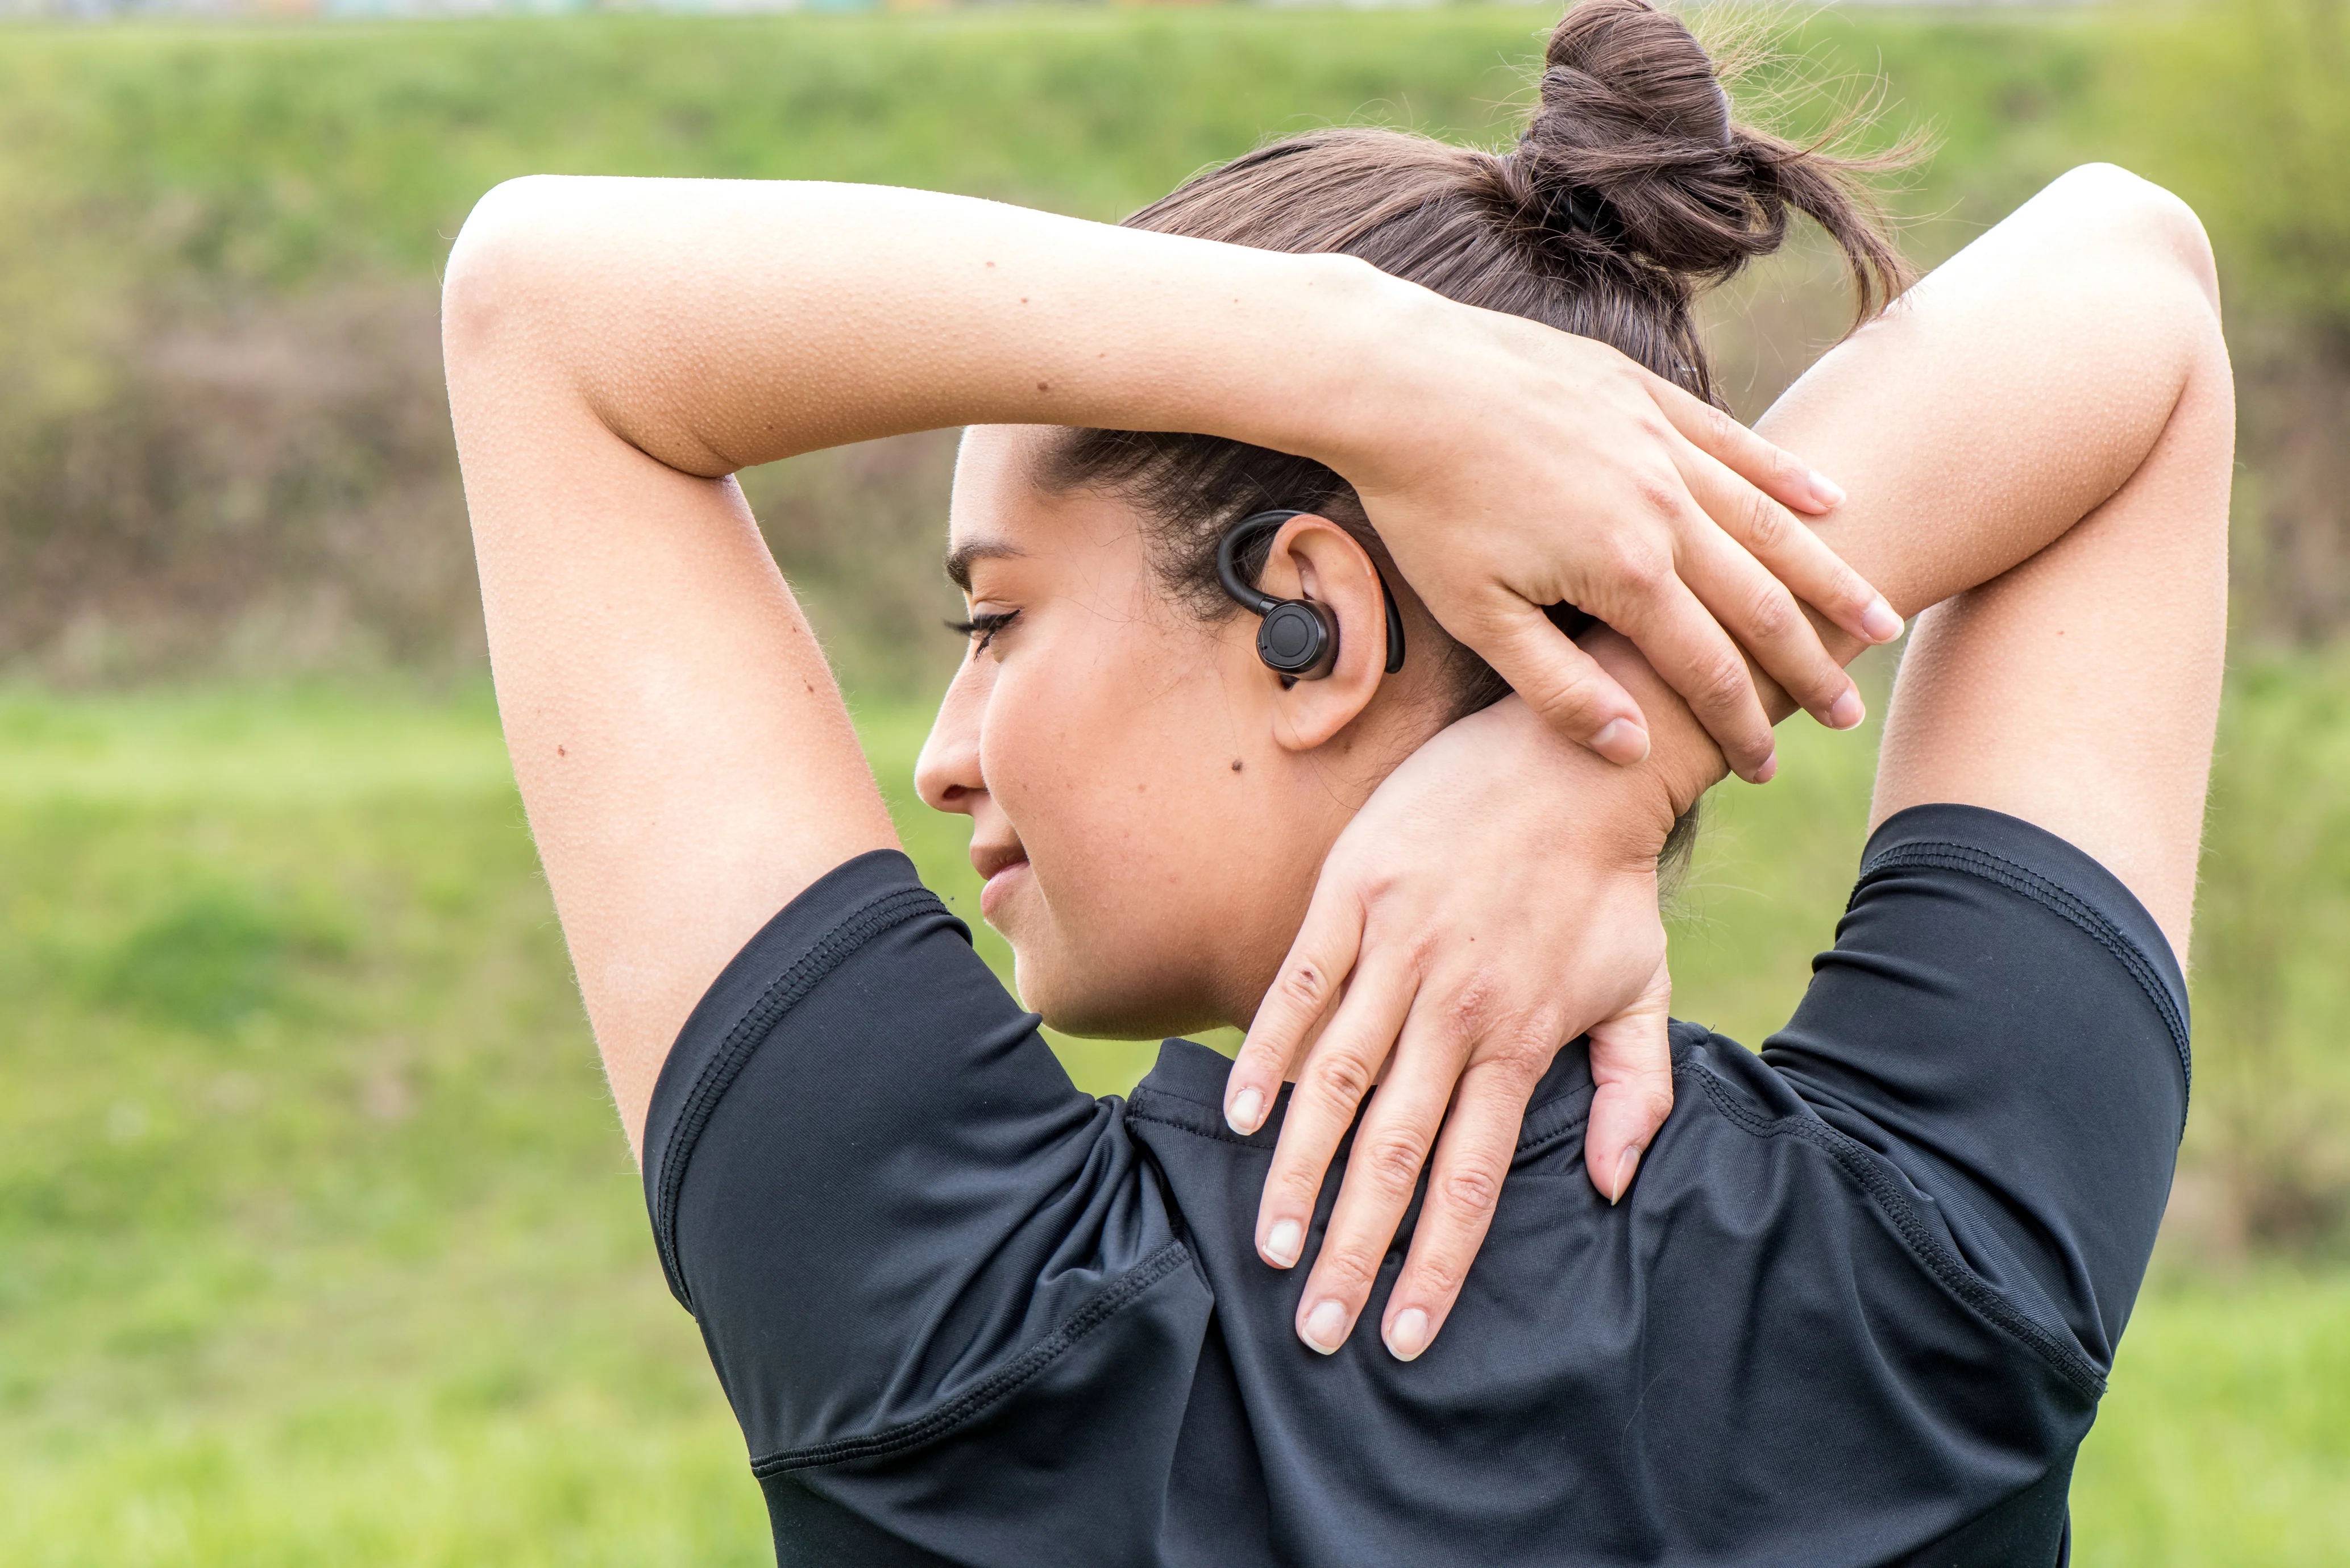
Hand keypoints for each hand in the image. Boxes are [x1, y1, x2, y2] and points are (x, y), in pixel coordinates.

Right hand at [1221, 698, 1679, 1360]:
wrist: (1574, 755)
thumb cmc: (1604, 882)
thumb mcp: (1641, 987)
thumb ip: (1637, 1090)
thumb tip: (1615, 1185)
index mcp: (1519, 1038)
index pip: (1470, 1178)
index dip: (1434, 1264)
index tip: (1400, 1335)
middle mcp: (1454, 1007)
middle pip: (1395, 1153)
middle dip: (1351, 1248)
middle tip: (1313, 1328)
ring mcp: (1398, 950)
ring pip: (1337, 1083)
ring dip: (1299, 1172)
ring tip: (1270, 1244)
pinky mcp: (1354, 897)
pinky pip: (1299, 989)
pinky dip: (1268, 1053)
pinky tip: (1240, 1116)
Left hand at [1326, 314, 1903, 780]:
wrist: (1400, 381)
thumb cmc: (1427, 507)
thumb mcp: (1478, 617)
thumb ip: (1558, 687)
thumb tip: (1631, 748)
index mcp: (1626, 573)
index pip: (1706, 670)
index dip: (1739, 726)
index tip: (1763, 768)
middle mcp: (1665, 507)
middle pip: (1761, 602)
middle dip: (1807, 666)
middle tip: (1847, 714)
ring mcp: (1661, 444)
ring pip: (1769, 521)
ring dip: (1828, 576)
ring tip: (1878, 620)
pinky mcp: (1645, 395)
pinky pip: (1735, 441)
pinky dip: (1787, 475)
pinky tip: (1829, 501)